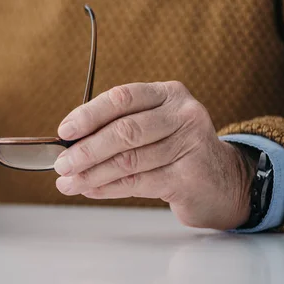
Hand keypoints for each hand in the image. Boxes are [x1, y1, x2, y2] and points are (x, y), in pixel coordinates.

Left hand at [54, 81, 254, 229]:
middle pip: (124, 131)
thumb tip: (69, 145)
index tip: (65, 131)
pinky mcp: (189, 176)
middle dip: (87, 150)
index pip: (122, 98)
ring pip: (128, 160)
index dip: (89, 114)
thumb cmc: (176, 152)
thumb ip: (117, 129)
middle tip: (62, 164)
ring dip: (92, 174)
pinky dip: (108, 188)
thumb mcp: (152, 128)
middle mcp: (182, 114)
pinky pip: (138, 183)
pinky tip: (91, 190)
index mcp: (167, 94)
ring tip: (69, 183)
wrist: (222, 182)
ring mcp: (190, 144)